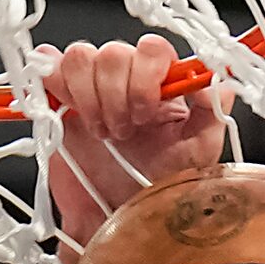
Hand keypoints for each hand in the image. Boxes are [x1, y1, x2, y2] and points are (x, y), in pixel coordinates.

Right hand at [39, 34, 232, 248]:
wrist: (119, 214)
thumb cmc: (158, 185)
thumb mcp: (198, 154)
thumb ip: (212, 113)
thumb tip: (214, 81)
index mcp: (161, 85)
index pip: (153, 49)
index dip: (145, 76)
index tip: (145, 115)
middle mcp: (128, 78)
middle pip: (114, 52)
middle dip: (116, 95)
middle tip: (123, 134)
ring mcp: (93, 85)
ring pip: (81, 56)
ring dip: (89, 96)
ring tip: (102, 133)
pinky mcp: (62, 97)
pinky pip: (50, 65)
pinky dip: (54, 81)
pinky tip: (69, 111)